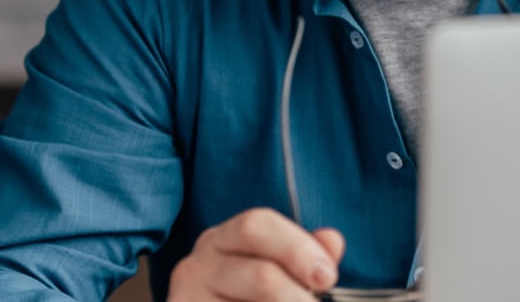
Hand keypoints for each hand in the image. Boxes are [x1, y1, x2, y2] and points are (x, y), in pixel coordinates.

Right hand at [167, 207, 345, 300]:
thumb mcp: (276, 271)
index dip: (298, 248)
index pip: (257, 225)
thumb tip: (333, 239)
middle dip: (297, 294)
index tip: (328, 277)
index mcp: (222, 240)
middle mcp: (196, 265)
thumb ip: (305, 256)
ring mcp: (186, 298)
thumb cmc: (247, 296)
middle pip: (261, 274)